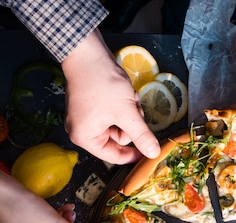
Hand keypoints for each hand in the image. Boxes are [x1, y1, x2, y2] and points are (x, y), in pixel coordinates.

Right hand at [62, 30, 159, 164]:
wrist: (87, 53)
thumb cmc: (103, 84)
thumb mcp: (126, 113)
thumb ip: (142, 136)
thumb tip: (154, 154)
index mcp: (85, 138)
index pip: (114, 156)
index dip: (134, 155)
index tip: (151, 152)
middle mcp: (81, 131)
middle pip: (117, 139)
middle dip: (131, 124)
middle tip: (134, 108)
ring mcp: (85, 118)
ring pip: (118, 124)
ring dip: (129, 113)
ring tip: (128, 97)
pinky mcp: (90, 106)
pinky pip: (113, 114)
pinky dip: (122, 105)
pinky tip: (124, 93)